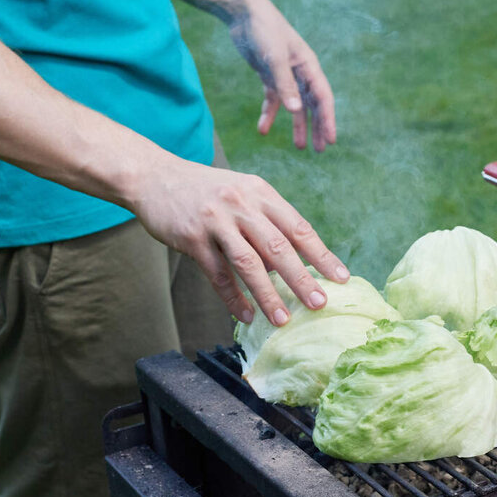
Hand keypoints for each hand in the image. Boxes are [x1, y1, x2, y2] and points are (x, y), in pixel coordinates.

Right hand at [131, 157, 348, 324]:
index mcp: (261, 193)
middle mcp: (242, 204)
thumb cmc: (208, 191)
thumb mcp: (243, 193)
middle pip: (278, 246)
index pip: (299, 227)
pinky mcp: (192, 238)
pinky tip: (245, 315)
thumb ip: (267, 221)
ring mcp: (216, 220)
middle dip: (301, 278)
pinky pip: (217, 274)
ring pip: (248, 262)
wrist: (156, 176)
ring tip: (282, 319)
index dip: (321, 255)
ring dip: (267, 294)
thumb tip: (294, 262)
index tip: (341, 278)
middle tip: (319, 304)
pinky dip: (233, 297)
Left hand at [228, 0, 336, 152]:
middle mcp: (300, 72)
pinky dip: (268, 114)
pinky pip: (272, 99)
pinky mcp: (269, 74)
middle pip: (312, 105)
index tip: (331, 140)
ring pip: (294, 106)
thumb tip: (295, 110)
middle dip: (317, 128)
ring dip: (297, 125)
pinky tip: (263, 130)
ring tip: (298, 147)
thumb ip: (285, 85)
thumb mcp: (275, 58)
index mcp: (309, 66)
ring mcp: (285, 74)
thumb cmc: (264, 30)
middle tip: (320, 150)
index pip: (323, 98)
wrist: (244, 13)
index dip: (328, 120)